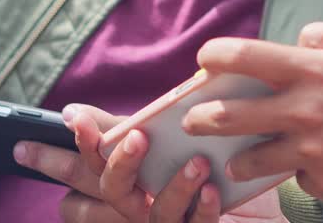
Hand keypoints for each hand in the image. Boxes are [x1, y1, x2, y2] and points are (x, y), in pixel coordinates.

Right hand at [17, 104, 286, 222]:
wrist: (254, 206)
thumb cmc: (199, 166)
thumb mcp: (159, 142)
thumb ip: (121, 128)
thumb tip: (71, 111)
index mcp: (125, 182)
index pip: (83, 173)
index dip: (68, 152)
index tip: (74, 120)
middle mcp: (139, 205)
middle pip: (112, 192)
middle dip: (117, 165)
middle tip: (136, 138)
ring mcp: (168, 221)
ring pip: (154, 213)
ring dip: (175, 186)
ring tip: (196, 162)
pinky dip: (203, 207)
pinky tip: (212, 189)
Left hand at [183, 21, 322, 205]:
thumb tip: (298, 43)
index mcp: (315, 71)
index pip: (248, 57)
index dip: (217, 55)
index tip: (204, 58)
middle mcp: (306, 112)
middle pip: (233, 116)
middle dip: (202, 118)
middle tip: (191, 119)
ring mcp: (313, 151)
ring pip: (254, 160)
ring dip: (239, 159)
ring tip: (233, 160)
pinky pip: (300, 176)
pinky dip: (303, 170)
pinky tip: (318, 164)